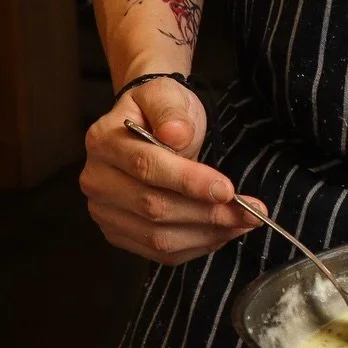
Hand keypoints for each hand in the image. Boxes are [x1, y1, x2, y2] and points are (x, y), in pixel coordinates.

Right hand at [80, 76, 262, 264]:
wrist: (146, 123)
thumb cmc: (159, 110)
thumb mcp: (166, 95)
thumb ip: (171, 112)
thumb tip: (176, 135)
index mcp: (103, 141)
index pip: (147, 167)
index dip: (189, 181)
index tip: (227, 189)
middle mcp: (96, 180)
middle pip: (154, 208)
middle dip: (207, 214)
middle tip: (250, 212)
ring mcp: (104, 212)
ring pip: (158, 237)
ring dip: (207, 235)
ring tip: (243, 223)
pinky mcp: (118, 234)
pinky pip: (159, 253)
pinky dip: (196, 247)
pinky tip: (222, 233)